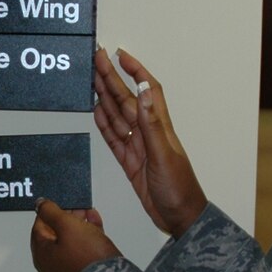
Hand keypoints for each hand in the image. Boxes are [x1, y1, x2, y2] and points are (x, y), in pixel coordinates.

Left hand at [29, 197, 119, 271]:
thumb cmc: (88, 258)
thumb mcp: (67, 225)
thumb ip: (51, 211)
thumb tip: (40, 204)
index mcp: (42, 256)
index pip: (39, 228)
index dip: (48, 212)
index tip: (57, 204)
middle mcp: (51, 267)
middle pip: (55, 235)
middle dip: (66, 218)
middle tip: (74, 207)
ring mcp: (66, 271)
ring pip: (69, 242)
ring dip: (77, 225)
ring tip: (87, 213)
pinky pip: (81, 250)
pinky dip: (86, 236)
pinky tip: (94, 224)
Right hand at [93, 48, 206, 237]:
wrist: (179, 216)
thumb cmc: (179, 188)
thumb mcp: (164, 155)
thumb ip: (151, 124)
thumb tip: (145, 92)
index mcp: (159, 127)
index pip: (148, 90)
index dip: (136, 70)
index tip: (121, 55)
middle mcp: (148, 133)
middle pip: (127, 99)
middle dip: (112, 78)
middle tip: (97, 59)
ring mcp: (139, 146)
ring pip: (118, 115)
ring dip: (105, 97)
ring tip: (92, 79)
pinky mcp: (130, 161)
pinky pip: (114, 137)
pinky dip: (104, 124)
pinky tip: (97, 111)